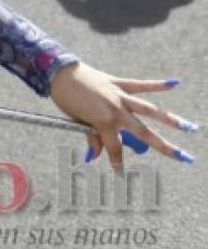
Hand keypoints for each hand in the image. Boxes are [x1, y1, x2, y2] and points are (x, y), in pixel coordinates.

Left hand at [50, 62, 196, 170]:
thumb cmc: (65, 99)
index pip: (116, 149)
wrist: (59, 73)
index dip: (117, 163)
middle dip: (165, 147)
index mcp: (104, 123)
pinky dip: (157, 84)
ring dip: (171, 119)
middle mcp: (116, 111)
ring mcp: (120, 96)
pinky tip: (175, 82)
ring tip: (190, 127)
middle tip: (184, 158)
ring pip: (150, 110)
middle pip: (144, 133)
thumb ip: (91, 137)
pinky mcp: (118, 83)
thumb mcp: (76, 121)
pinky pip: (140, 85)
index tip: (119, 174)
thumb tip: (96, 155)